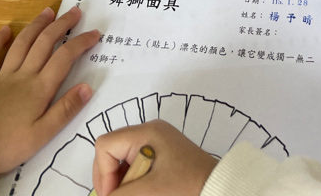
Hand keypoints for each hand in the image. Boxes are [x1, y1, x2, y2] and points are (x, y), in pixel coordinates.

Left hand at [0, 6, 98, 182]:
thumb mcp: (42, 136)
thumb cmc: (7, 147)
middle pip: (44, 43)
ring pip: (21, 43)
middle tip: (75, 11)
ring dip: (36, 25)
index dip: (81, 42)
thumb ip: (65, 110)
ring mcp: (1, 76)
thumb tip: (88, 86)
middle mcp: (22, 76)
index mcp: (38, 89)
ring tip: (48, 11)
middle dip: (61, 25)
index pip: (65, 58)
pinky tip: (5, 30)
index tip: (95, 33)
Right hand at [93, 120, 215, 195]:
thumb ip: (120, 195)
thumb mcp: (149, 191)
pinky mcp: (162, 152)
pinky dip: (133, 180)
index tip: (112, 195)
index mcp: (145, 133)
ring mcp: (156, 141)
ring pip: (122, 159)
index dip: (102, 172)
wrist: (218, 187)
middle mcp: (149, 131)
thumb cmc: (185, 186)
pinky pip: (136, 163)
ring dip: (122, 181)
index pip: (106, 145)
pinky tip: (141, 192)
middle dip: (110, 178)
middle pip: (112, 151)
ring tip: (133, 195)